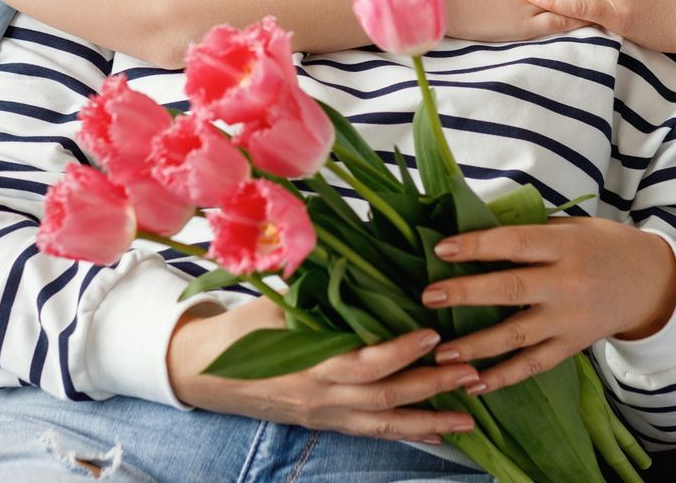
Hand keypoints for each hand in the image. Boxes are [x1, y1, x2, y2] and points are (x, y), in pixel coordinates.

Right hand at [167, 299, 481, 442]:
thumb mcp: (273, 301)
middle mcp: (321, 395)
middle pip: (385, 398)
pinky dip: (407, 433)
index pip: (365, 363)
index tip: (433, 333)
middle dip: (432, 388)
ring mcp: (325, 415)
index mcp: (310, 363)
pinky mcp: (326, 424)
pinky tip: (437, 433)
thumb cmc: (240, 328)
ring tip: (469, 417)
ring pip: (385, 425)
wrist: (203, 372)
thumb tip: (343, 241)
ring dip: (430, 422)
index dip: (401, 352)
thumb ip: (310, 282)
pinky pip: (372, 434)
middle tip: (472, 373)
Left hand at [422, 218, 675, 391]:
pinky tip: (474, 385)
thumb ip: (529, 231)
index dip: (478, 246)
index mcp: (564, 246)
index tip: (441, 249)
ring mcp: (570, 320)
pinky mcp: (572, 346)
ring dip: (477, 346)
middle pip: (512, 290)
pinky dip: (503, 377)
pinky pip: (534, 365)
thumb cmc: (602, 245)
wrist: (651, 283)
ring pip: (518, 335)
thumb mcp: (571, 227)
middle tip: (429, 298)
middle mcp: (567, 284)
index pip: (515, 244)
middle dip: (467, 294)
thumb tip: (472, 226)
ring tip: (441, 353)